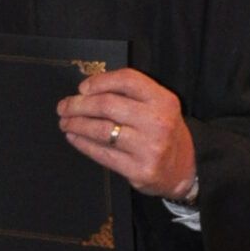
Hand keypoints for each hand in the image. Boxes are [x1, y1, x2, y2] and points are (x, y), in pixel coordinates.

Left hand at [58, 68, 197, 197]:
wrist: (185, 168)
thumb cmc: (164, 132)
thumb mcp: (158, 106)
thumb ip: (131, 95)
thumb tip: (87, 90)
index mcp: (163, 100)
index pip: (127, 80)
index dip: (99, 81)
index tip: (82, 88)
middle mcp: (157, 122)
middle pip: (107, 105)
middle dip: (79, 105)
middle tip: (64, 107)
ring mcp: (148, 148)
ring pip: (101, 130)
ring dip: (77, 125)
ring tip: (65, 122)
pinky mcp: (138, 170)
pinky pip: (102, 154)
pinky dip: (83, 144)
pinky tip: (74, 138)